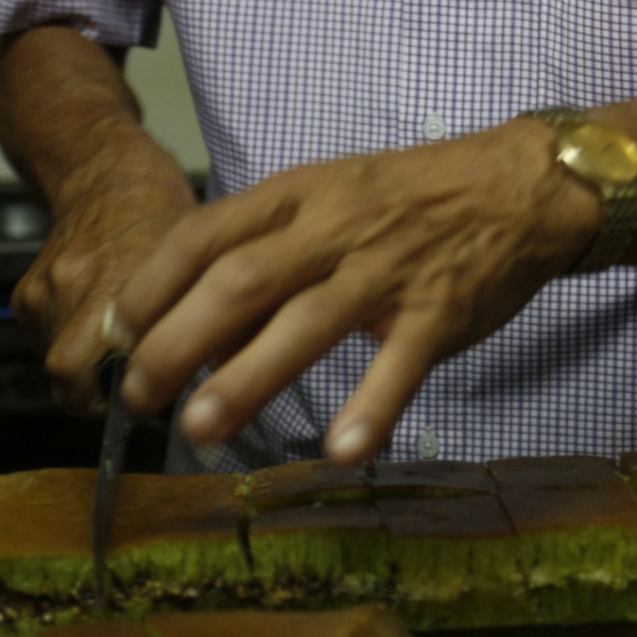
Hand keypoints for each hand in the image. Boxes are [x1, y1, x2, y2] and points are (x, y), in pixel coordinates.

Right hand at [13, 167, 195, 414]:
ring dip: (81, 367)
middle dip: (90, 396)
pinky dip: (65, 341)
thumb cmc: (159, 215)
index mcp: (126, 282)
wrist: (105, 174)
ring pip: (55, 362)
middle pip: (68, 376)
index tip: (146, 401)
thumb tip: (204, 371)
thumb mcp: (192, 261)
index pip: (111, 370)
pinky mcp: (25, 294)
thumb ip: (190, 316)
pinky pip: (42, 339)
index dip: (128, 397)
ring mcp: (47, 290)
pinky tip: (90, 317)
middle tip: (122, 391)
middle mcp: (79, 287)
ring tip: (112, 345)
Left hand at [111, 119, 599, 460]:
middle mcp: (336, 228)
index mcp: (300, 194)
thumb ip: (265, 252)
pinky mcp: (441, 312)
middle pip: (241, 282)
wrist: (521, 185)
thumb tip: (192, 325)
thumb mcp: (329, 197)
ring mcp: (389, 271)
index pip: (205, 232)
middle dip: (178, 340)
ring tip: (200, 429)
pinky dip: (371, 406)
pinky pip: (401, 362)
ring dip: (248, 378)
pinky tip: (340, 451)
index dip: (152, 284)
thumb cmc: (411, 197)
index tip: (115, 332)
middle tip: (139, 395)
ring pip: (308, 323)